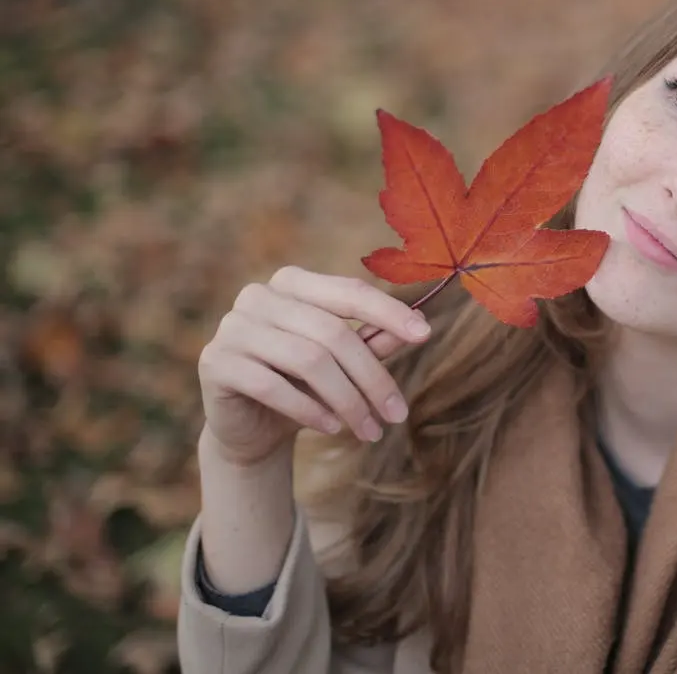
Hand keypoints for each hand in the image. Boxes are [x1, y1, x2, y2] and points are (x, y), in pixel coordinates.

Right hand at [197, 265, 432, 467]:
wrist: (250, 426)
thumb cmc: (305, 385)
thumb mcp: (345, 363)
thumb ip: (374, 340)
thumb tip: (420, 323)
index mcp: (293, 283)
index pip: (349, 291)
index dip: (389, 312)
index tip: (425, 335)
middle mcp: (258, 296)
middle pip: (333, 333)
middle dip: (372, 377)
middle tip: (397, 414)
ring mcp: (232, 327)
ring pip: (308, 360)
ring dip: (347, 400)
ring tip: (370, 430)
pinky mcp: (215, 362)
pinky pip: (271, 386)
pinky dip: (308, 410)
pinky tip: (332, 427)